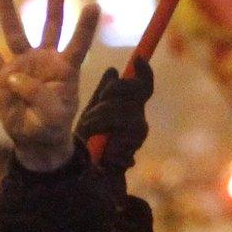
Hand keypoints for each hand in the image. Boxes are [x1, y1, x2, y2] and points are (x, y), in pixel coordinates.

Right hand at [0, 0, 101, 171]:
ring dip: (8, 8)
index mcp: (66, 69)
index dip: (85, 27)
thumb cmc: (52, 125)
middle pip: (52, 22)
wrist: (36, 138)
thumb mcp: (52, 115)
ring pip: (16, 32)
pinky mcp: (4, 76)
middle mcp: (46, 60)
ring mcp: (24, 65)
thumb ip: (37, 95)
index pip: (78, 44)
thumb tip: (11, 77)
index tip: (95, 6)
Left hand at [76, 58, 153, 173]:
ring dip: (103, 120)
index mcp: (130, 107)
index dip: (145, 72)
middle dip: (112, 96)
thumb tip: (113, 70)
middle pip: (135, 95)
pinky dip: (106, 141)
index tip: (139, 59)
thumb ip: (103, 94)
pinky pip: (122, 139)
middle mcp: (138, 119)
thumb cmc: (90, 139)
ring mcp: (136, 136)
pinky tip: (100, 150)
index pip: (143, 86)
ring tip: (89, 129)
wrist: (86, 172)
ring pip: (128, 115)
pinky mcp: (130, 153)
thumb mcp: (92, 112)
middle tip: (93, 110)